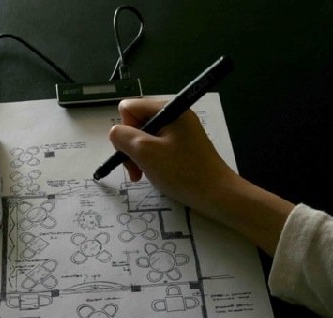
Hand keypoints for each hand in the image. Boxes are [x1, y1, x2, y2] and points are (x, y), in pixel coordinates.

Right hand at [108, 98, 293, 255]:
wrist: (217, 195)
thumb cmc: (182, 172)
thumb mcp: (146, 152)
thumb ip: (123, 137)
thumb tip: (115, 132)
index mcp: (169, 109)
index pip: (129, 108)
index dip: (125, 129)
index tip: (133, 151)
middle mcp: (175, 115)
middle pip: (136, 123)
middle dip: (130, 146)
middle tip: (135, 171)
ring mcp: (180, 131)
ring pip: (144, 138)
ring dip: (138, 157)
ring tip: (143, 176)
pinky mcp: (182, 146)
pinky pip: (156, 147)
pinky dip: (150, 161)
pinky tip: (154, 174)